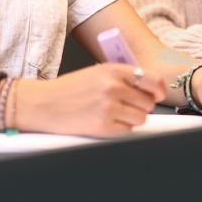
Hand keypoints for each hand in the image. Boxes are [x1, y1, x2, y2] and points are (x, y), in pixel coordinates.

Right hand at [18, 63, 165, 137]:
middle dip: (140, 106)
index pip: (152, 79)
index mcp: (112, 70)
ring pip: (140, 118)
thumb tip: (148, 89)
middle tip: (125, 105)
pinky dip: (120, 129)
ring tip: (113, 114)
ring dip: (131, 118)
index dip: (158, 90)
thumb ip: (122, 77)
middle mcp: (113, 87)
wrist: (44, 103)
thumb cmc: (69, 89)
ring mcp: (108, 107)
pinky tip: (105, 122)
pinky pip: (127, 131)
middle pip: (148, 102)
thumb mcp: (96, 72)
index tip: (157, 95)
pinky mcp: (103, 126)